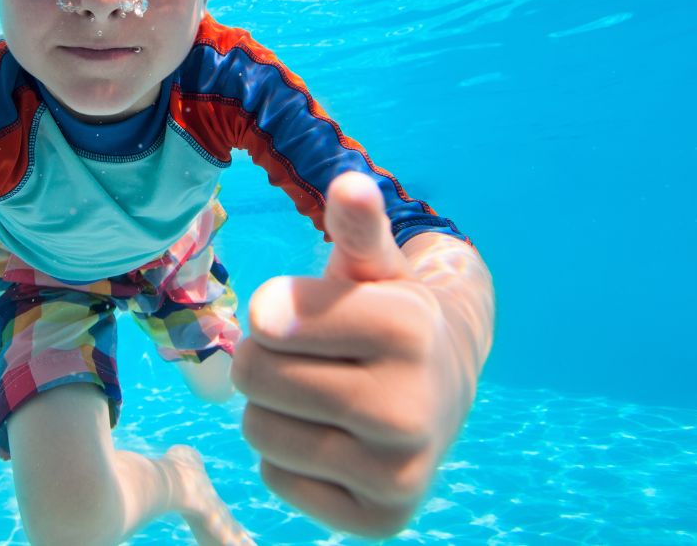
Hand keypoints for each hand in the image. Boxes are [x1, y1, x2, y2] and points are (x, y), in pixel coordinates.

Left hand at [231, 171, 467, 538]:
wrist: (444, 386)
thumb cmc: (388, 315)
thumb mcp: (373, 265)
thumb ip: (356, 227)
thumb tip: (350, 184)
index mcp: (409, 329)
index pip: (266, 320)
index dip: (272, 311)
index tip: (299, 311)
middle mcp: (412, 408)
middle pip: (253, 376)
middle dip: (265, 358)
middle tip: (308, 356)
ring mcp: (400, 473)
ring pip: (257, 431)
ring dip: (271, 408)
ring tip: (318, 394)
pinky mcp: (380, 519)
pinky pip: (275, 478)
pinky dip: (288, 457)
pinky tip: (331, 437)